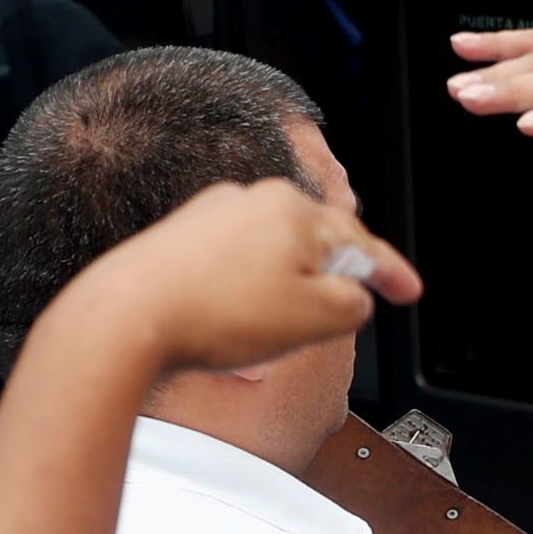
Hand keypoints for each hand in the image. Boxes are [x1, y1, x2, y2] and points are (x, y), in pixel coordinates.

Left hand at [46, 179, 417, 378]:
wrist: (125, 319)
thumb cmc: (213, 314)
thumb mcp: (315, 320)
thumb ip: (353, 304)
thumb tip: (352, 297)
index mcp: (293, 209)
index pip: (360, 242)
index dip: (391, 273)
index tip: (407, 291)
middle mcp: (251, 200)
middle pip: (313, 244)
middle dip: (325, 284)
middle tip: (325, 324)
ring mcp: (212, 216)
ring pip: (271, 257)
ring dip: (280, 294)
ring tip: (261, 334)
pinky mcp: (181, 240)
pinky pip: (233, 267)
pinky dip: (243, 295)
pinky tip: (229, 323)